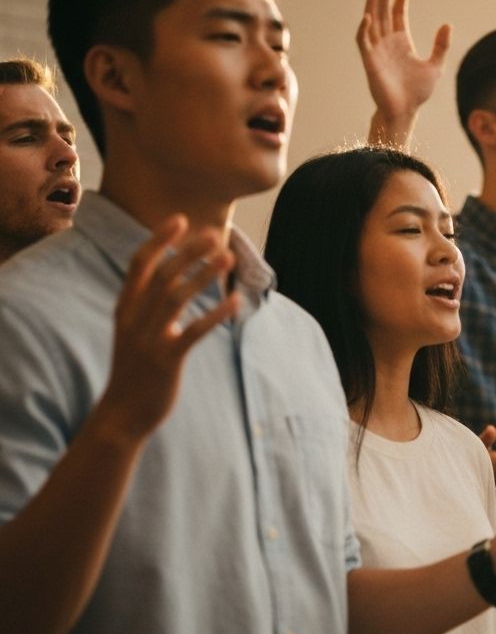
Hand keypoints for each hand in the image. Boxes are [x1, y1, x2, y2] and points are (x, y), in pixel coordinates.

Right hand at [95, 216, 239, 440]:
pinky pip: (193, 332)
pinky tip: (235, 303)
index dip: (159, 239)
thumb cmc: (135, 371)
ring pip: (176, 297)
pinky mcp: (166, 361)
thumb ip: (149, 307)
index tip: (181, 219)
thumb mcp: (134, 333)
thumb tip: (174, 283)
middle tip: (215, 233)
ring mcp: (149, 340)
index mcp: (125, 308)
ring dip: (204, 274)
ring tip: (228, 258)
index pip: (139, 264)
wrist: (121, 415)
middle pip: (162, 274)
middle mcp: (134, 319)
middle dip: (188, 251)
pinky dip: (215, 315)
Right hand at [357, 0, 450, 141]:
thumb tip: (447, 25)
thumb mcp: (435, 67)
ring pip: (372, 23)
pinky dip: (364, 28)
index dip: (400, 2)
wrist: (405, 111)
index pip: (399, 17)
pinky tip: (368, 16)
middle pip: (384, 15)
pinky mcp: (369, 61)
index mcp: (403, 43)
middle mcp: (388, 44)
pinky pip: (363, 41)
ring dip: (372, 7)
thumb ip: (441, 46)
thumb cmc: (418, 93)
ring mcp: (378, 51)